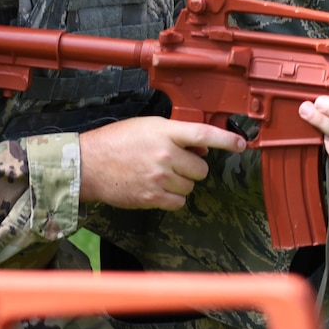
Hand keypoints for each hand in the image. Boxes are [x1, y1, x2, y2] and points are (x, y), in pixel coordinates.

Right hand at [78, 116, 246, 208]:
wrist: (87, 165)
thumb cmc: (115, 142)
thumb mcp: (146, 126)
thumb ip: (175, 134)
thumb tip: (202, 147)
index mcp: (165, 132)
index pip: (204, 134)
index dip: (226, 140)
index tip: (242, 144)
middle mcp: (165, 155)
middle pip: (201, 169)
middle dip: (192, 168)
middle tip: (174, 164)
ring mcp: (159, 178)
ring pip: (190, 187)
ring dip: (182, 183)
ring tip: (161, 175)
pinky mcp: (152, 197)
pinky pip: (179, 202)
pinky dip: (173, 199)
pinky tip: (159, 189)